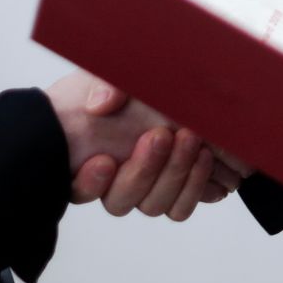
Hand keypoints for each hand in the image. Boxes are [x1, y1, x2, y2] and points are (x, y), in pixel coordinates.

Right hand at [49, 75, 222, 222]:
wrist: (174, 91)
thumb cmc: (134, 85)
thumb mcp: (116, 74)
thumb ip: (106, 85)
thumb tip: (101, 103)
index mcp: (91, 157)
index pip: (78, 187)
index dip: (89, 183)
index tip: (105, 160)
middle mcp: (116, 182)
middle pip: (120, 200)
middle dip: (143, 170)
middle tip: (161, 135)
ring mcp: (146, 191)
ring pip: (153, 205)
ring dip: (173, 174)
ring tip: (190, 139)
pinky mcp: (174, 194)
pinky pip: (180, 209)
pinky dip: (194, 187)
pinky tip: (204, 158)